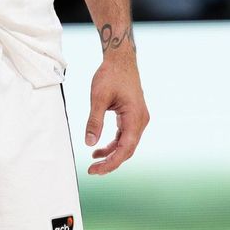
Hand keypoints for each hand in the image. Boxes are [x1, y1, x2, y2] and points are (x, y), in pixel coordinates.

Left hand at [83, 47, 149, 176]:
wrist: (121, 59)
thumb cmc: (111, 75)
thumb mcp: (98, 98)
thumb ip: (94, 121)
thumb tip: (89, 143)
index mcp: (135, 117)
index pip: (125, 148)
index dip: (111, 162)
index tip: (95, 170)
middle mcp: (141, 120)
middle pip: (127, 150)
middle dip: (111, 162)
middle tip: (92, 170)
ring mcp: (138, 119)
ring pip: (126, 144)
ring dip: (111, 153)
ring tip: (94, 160)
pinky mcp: (132, 116)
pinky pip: (125, 135)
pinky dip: (113, 143)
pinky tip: (99, 148)